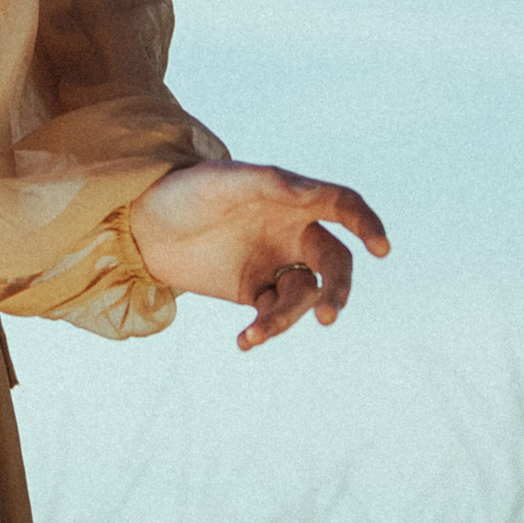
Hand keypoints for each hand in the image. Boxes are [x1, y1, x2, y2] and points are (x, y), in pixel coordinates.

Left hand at [125, 159, 390, 352]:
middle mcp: (292, 232)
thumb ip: (268, 183)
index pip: (343, 205)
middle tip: (327, 317)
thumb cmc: (186, 191)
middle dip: (337, 291)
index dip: (367, 224)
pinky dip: (265, 330)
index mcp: (293, 197)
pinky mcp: (253, 292)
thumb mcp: (223, 181)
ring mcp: (275, 263)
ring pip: (304, 296)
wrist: (143, 225)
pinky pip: (274, 315)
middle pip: (335, 263)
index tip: (380, 248)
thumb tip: (309, 192)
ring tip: (254, 333)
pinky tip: (245, 341)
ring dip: (285, 319)